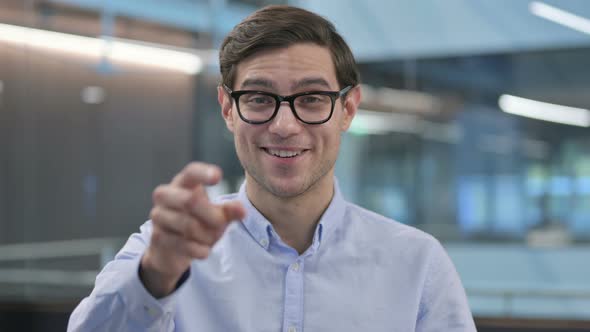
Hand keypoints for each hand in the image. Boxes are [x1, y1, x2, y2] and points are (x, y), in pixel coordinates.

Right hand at [140, 162, 245, 297]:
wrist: (172, 248)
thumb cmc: (198, 222)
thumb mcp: (216, 215)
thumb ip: (229, 211)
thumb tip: (242, 210)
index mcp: (182, 183)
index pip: (191, 172)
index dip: (203, 173)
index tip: (218, 177)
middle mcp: (166, 195)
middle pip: (190, 200)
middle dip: (212, 216)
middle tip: (222, 224)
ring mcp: (159, 215)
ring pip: (188, 224)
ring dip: (207, 235)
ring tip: (213, 239)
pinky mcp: (157, 236)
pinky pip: (181, 244)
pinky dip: (198, 249)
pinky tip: (205, 251)